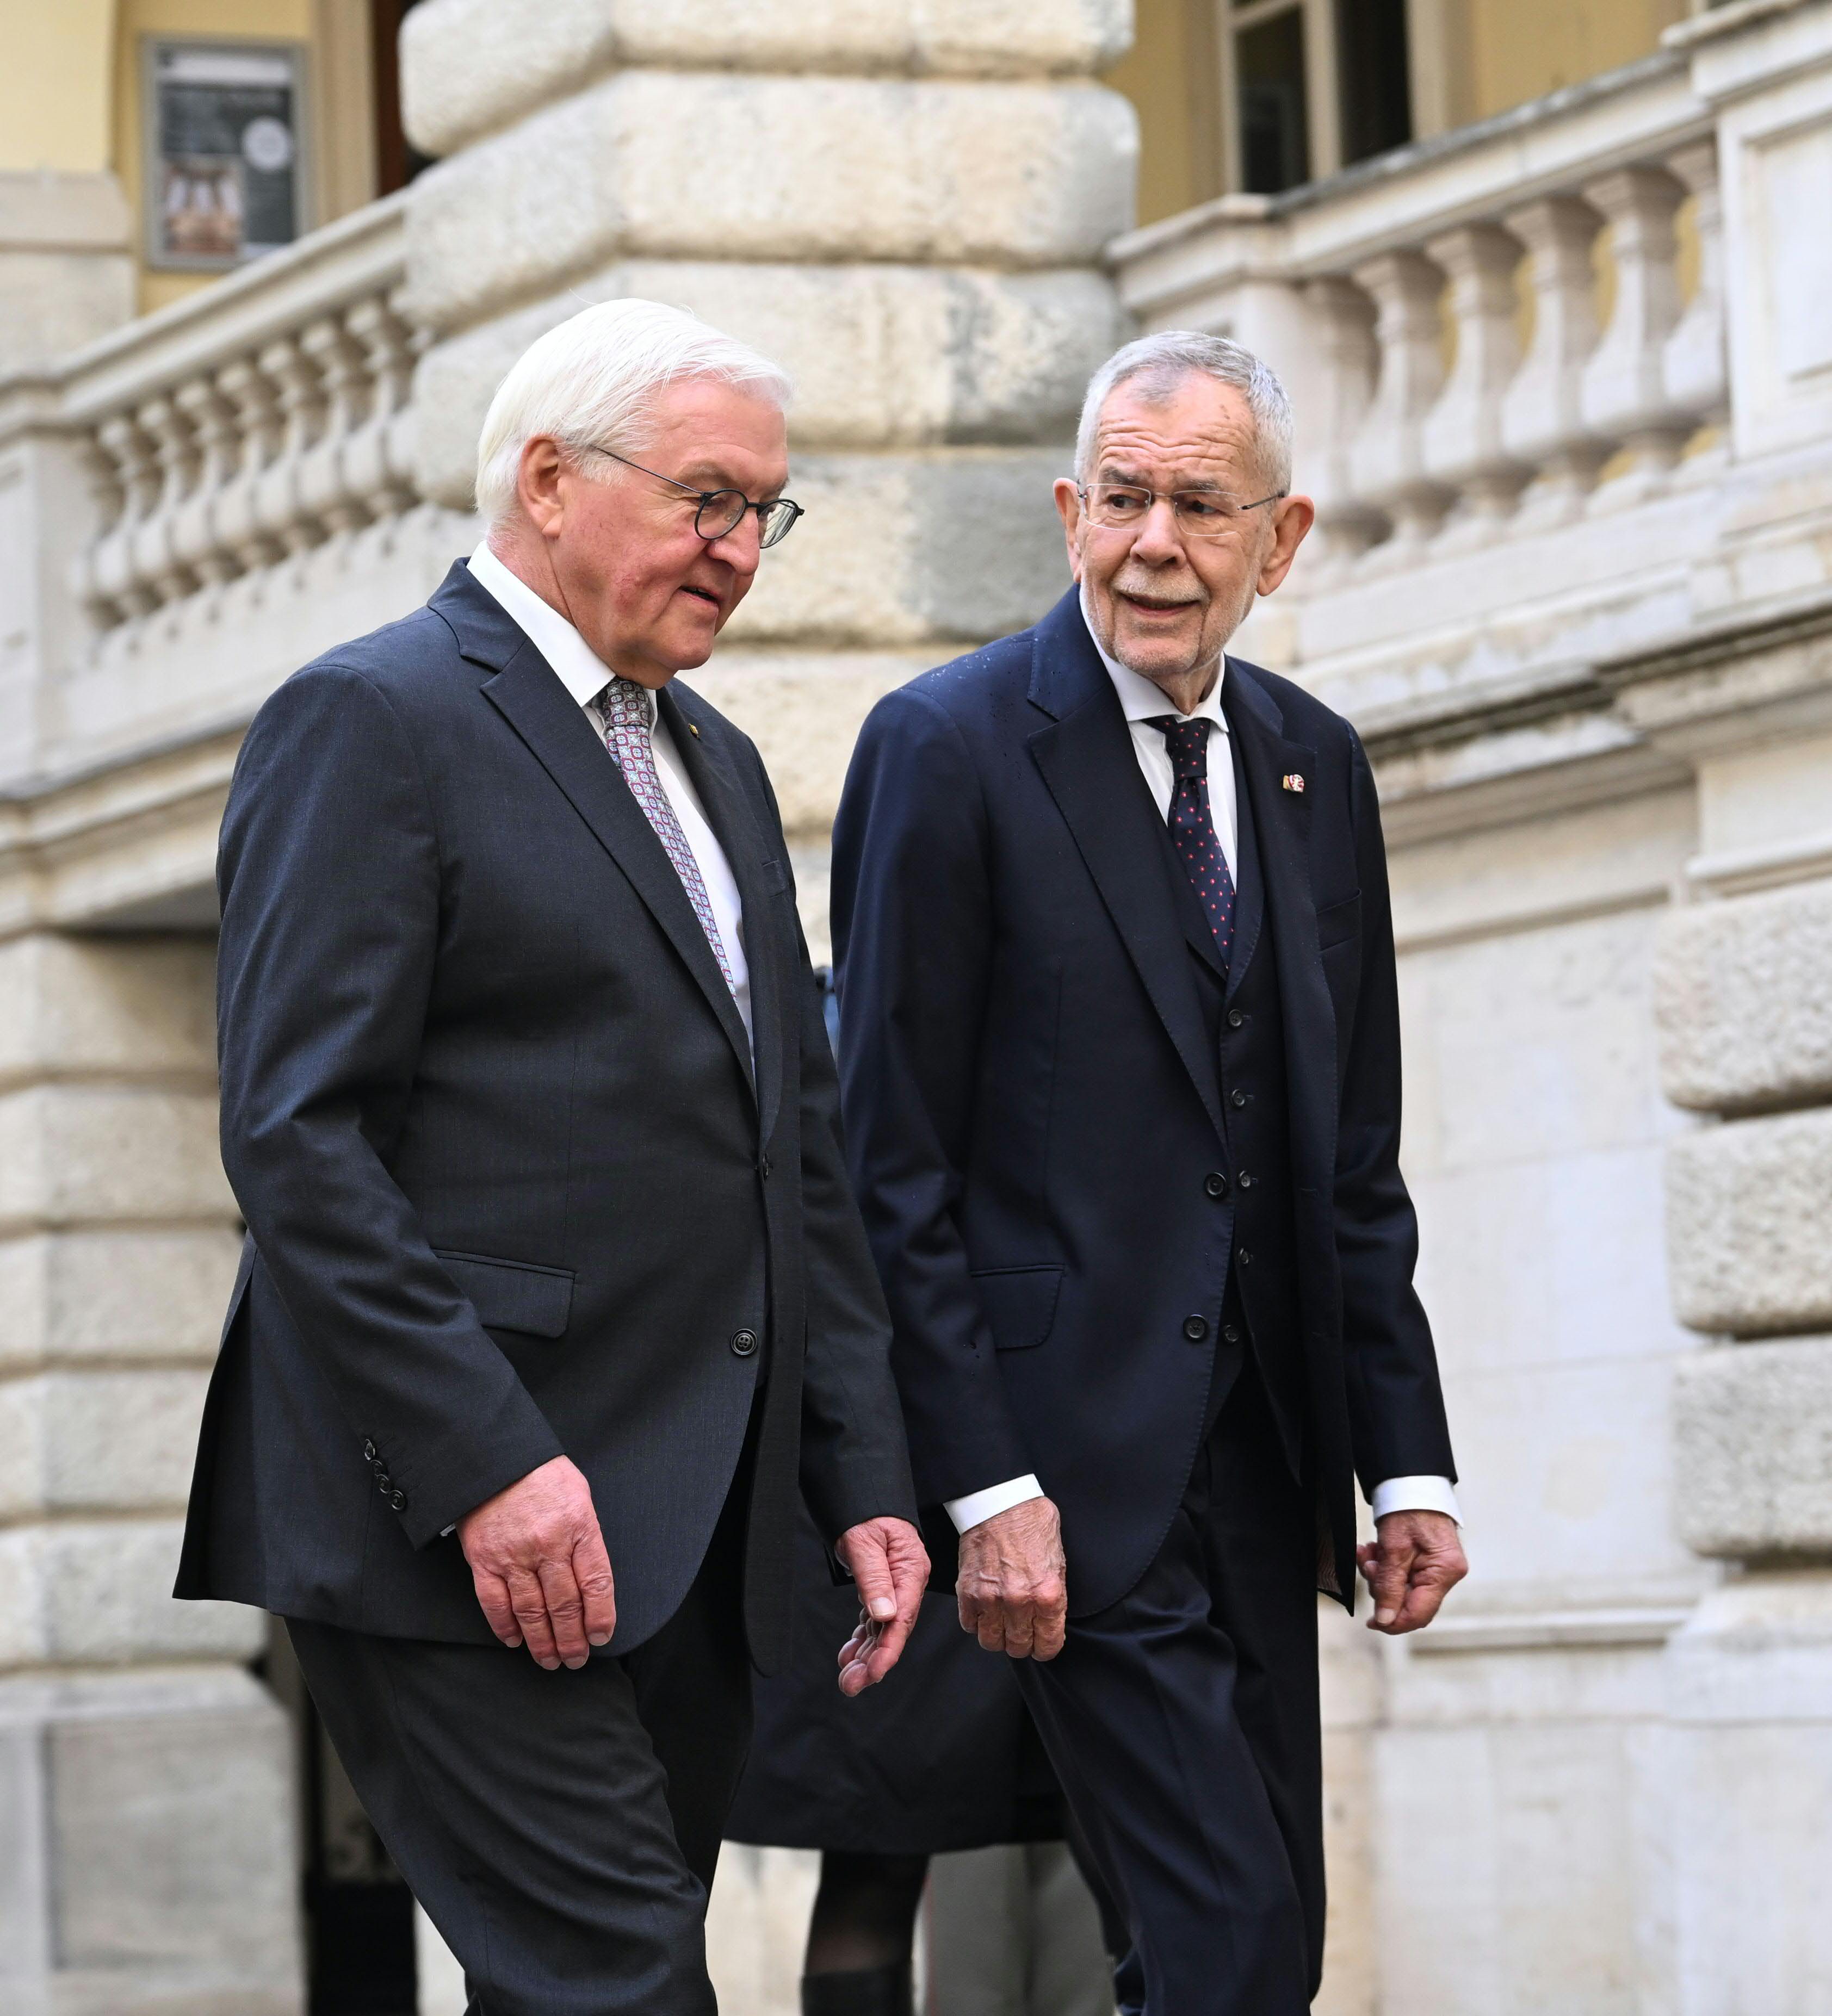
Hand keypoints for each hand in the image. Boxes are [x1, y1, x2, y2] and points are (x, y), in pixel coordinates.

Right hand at [457, 1455, 615, 1669]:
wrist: (493, 1457)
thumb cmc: (542, 1474)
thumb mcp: (579, 1496)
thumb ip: (585, 1537)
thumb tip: (591, 1579)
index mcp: (578, 1527)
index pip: (596, 1583)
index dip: (600, 1616)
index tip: (601, 1637)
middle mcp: (547, 1545)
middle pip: (564, 1605)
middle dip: (572, 1639)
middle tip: (576, 1659)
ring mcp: (513, 1555)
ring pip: (531, 1611)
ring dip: (543, 1642)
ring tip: (550, 1661)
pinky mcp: (483, 1560)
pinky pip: (495, 1603)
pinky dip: (505, 1626)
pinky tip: (516, 1640)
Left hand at [834, 1517, 929, 1695]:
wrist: (863, 1493)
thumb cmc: (867, 1510)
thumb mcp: (865, 1541)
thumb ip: (875, 1578)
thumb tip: (884, 1614)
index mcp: (910, 1571)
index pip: (902, 1619)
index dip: (888, 1650)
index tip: (873, 1673)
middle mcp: (905, 1582)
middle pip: (893, 1630)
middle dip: (873, 1661)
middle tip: (851, 1684)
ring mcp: (894, 1585)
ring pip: (882, 1628)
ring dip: (866, 1654)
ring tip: (848, 1677)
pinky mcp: (881, 1585)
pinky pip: (873, 1618)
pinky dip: (862, 1637)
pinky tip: (850, 1654)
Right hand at [956, 1496, 1066, 1660]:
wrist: (1000, 1502)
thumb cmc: (1032, 1525)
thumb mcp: (1058, 1561)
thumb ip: (1054, 1597)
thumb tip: (1050, 1621)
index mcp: (1048, 1594)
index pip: (1048, 1645)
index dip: (1046, 1647)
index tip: (1043, 1643)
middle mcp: (1019, 1601)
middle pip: (1018, 1648)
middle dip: (1023, 1643)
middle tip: (1022, 1631)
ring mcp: (990, 1599)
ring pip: (991, 1643)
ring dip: (998, 1636)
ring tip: (1002, 1624)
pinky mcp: (967, 1592)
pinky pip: (969, 1625)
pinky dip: (977, 1622)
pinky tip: (985, 1610)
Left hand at [1357, 1509, 1465, 1632]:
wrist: (1411, 1485)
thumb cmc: (1408, 1510)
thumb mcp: (1393, 1548)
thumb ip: (1389, 1586)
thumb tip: (1385, 1619)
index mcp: (1445, 1571)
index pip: (1420, 1613)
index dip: (1393, 1621)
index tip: (1372, 1621)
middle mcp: (1445, 1574)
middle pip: (1409, 1602)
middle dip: (1382, 1588)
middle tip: (1368, 1563)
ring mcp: (1437, 1570)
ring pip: (1402, 1590)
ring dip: (1380, 1575)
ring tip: (1369, 1552)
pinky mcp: (1426, 1564)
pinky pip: (1402, 1577)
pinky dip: (1385, 1568)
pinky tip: (1375, 1550)